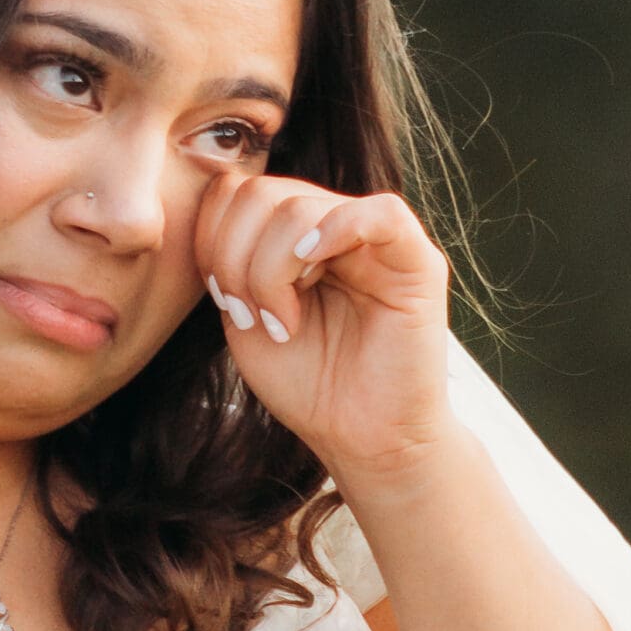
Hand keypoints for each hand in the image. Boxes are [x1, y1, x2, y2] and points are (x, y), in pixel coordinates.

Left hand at [193, 172, 456, 486]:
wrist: (363, 439)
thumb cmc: (308, 384)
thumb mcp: (245, 318)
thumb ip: (229, 263)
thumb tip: (214, 215)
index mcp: (293, 235)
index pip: (236, 192)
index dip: (213, 239)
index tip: (223, 302)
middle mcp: (334, 225)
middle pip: (260, 192)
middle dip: (234, 259)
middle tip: (248, 316)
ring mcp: (376, 238)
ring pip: (301, 206)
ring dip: (271, 270)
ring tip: (284, 322)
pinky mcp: (417, 262)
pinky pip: (381, 213)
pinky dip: (335, 232)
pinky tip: (312, 275)